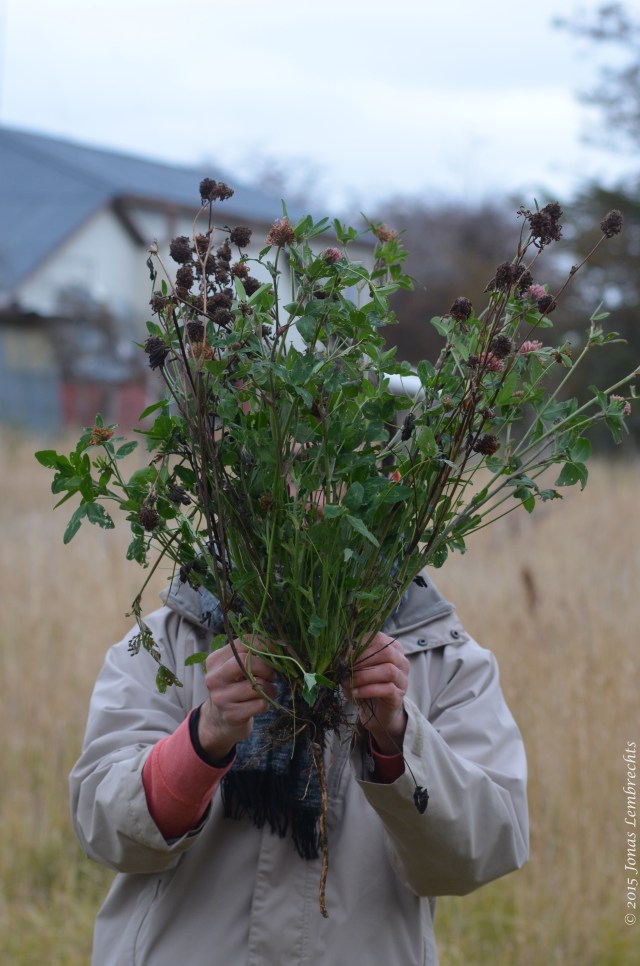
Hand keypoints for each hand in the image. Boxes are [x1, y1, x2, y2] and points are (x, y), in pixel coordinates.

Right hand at [197, 641, 277, 759]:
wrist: (218, 720)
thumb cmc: (233, 687)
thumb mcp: (235, 668)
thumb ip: (250, 654)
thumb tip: (278, 646)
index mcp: (215, 660)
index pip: (243, 642)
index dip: (264, 645)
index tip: (275, 652)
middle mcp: (214, 678)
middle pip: (247, 661)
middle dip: (266, 668)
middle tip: (271, 676)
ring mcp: (221, 698)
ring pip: (258, 686)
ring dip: (271, 688)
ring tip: (268, 690)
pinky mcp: (231, 715)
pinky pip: (260, 704)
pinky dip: (266, 702)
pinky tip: (260, 703)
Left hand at [343, 633, 408, 754]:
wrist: (376, 711)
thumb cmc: (364, 685)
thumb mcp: (356, 669)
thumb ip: (351, 659)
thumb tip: (340, 656)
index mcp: (392, 648)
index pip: (379, 638)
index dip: (360, 645)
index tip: (345, 654)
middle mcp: (401, 661)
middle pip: (386, 652)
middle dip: (363, 660)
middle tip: (347, 668)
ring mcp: (402, 679)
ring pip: (388, 671)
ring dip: (364, 676)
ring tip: (349, 682)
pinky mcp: (399, 695)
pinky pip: (387, 689)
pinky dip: (368, 690)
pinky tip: (355, 693)